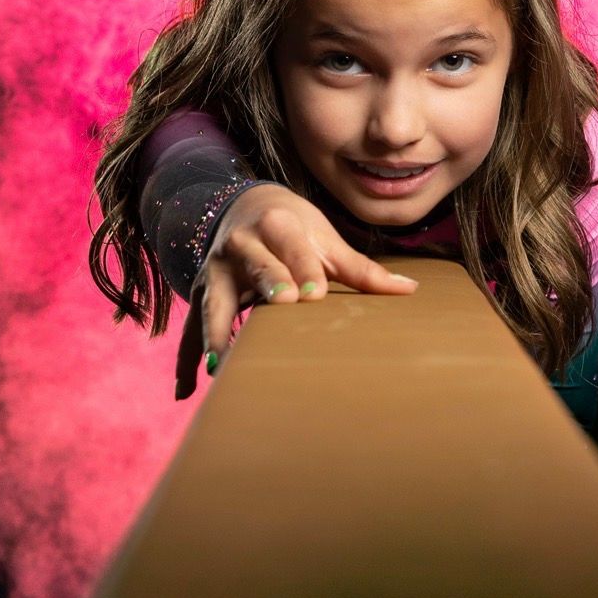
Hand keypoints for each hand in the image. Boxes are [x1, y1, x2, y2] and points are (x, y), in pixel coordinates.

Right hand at [174, 184, 418, 398]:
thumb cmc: (294, 228)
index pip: (293, 248)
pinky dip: (189, 358)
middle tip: (282, 305)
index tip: (314, 295)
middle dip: (268, 284)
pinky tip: (187, 390)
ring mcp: (217, 269)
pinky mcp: (204, 292)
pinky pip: (193, 328)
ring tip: (222, 365)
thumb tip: (410, 290)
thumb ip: (362, 269)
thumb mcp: (325, 239)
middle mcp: (242, 244)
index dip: (304, 270)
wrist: (243, 206)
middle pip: (256, 266)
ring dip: (218, 331)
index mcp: (276, 225)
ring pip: (215, 301)